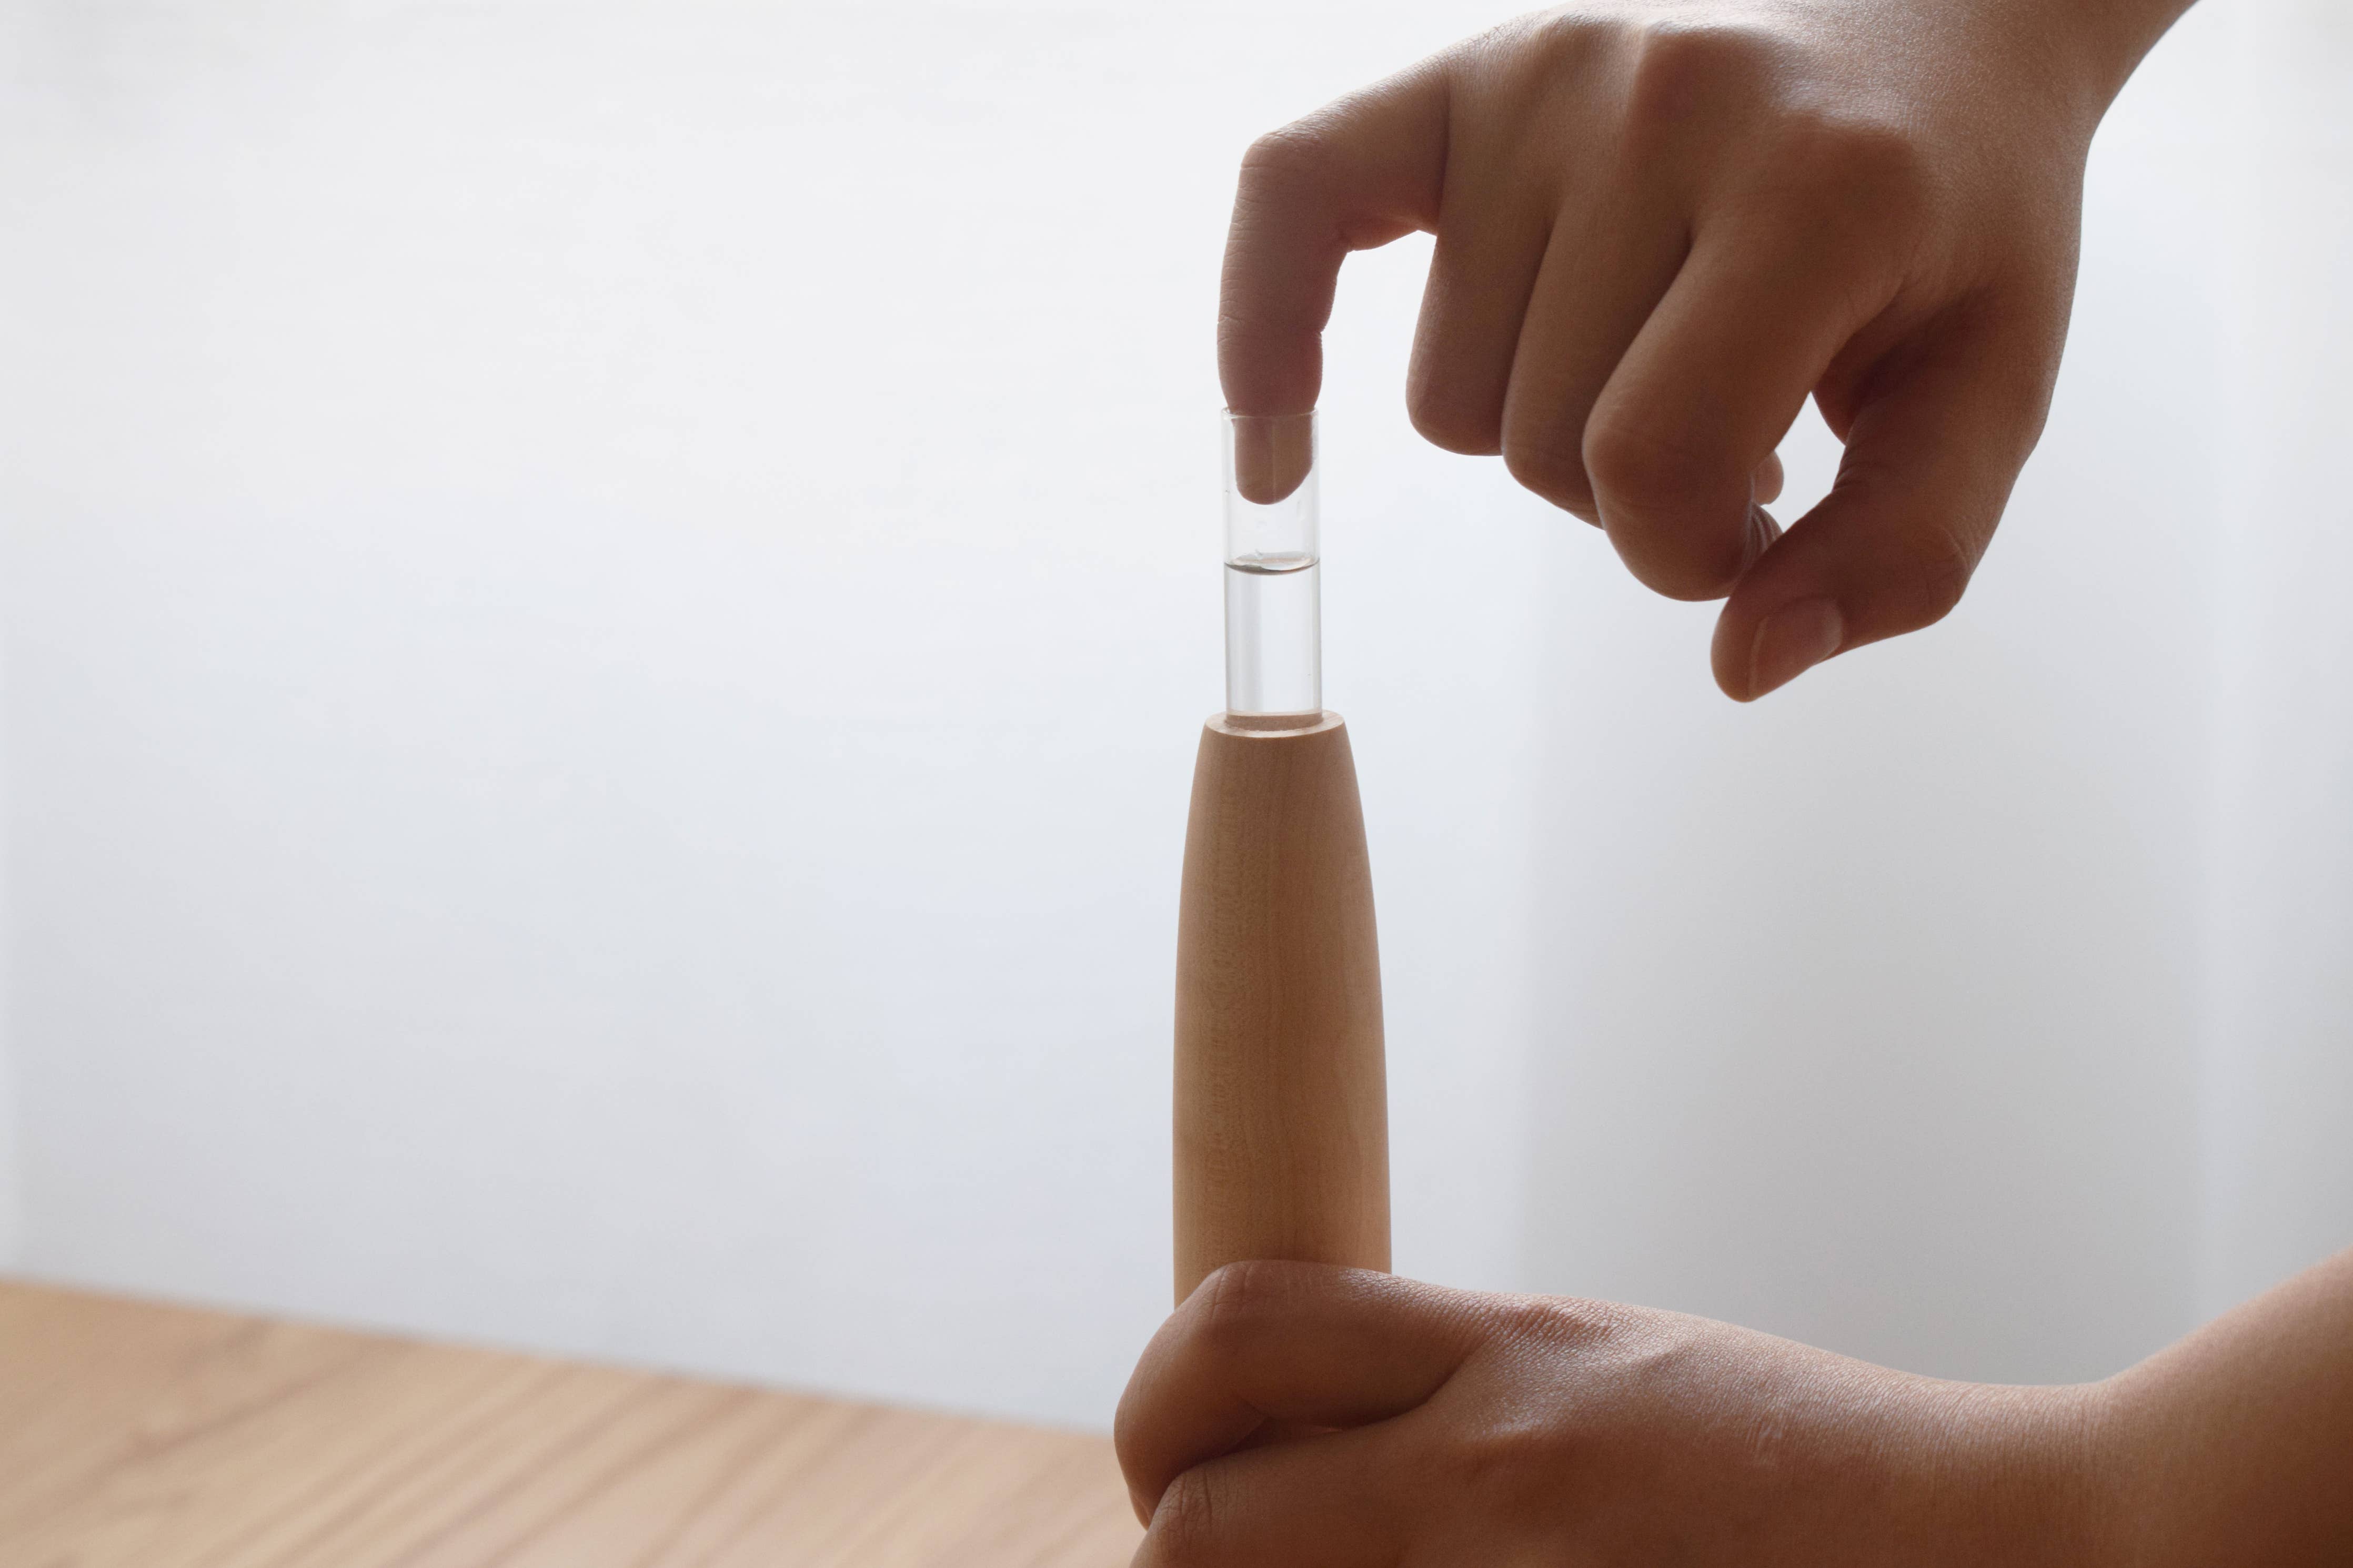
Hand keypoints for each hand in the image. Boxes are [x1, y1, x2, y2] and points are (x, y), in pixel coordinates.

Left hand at [1116, 1261, 2103, 1564]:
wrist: (2009, 1549)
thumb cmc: (1813, 1471)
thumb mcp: (1611, 1375)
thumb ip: (1461, 1392)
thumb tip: (1311, 1434)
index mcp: (1508, 1351)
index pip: (1237, 1328)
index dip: (1163, 1401)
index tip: (1176, 1458)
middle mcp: (1488, 1466)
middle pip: (1197, 1520)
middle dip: (1172, 1545)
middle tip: (1206, 1558)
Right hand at [1220, 0, 2192, 697]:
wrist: (1937, 22)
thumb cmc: (1956, 226)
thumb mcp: (1989, 393)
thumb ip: (1901, 555)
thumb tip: (1742, 664)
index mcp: (1818, 188)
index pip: (1650, 464)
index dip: (1689, 552)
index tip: (1753, 522)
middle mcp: (1662, 103)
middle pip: (1537, 447)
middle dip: (1624, 489)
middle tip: (1718, 411)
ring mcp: (1545, 77)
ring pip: (1442, 399)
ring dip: (1529, 420)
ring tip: (1641, 348)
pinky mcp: (1457, 74)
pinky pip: (1292, 200)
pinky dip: (1265, 322)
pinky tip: (1277, 430)